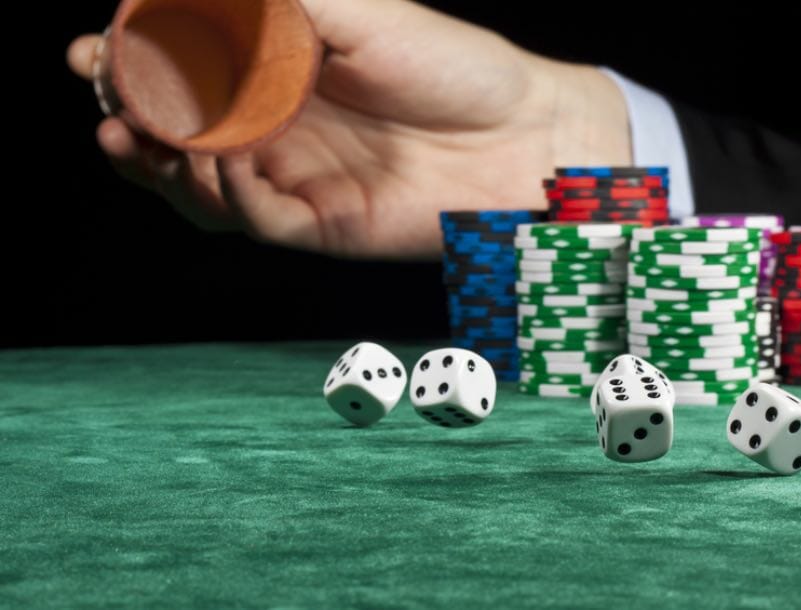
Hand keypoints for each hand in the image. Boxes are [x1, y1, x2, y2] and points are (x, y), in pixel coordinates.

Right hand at [67, 0, 630, 258]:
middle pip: (178, 136)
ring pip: (204, 186)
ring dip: (165, 168)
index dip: (129, 65)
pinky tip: (226, 173)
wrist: (523, 135)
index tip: (89, 51)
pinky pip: (256, 222)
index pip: (184, 74)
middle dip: (128, 121)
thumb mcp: (359, 13)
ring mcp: (298, 177)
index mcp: (279, 73)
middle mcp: (279, 127)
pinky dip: (230, 201)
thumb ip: (281, 1)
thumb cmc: (452, 65)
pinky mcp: (323, 224)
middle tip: (105, 106)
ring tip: (147, 141)